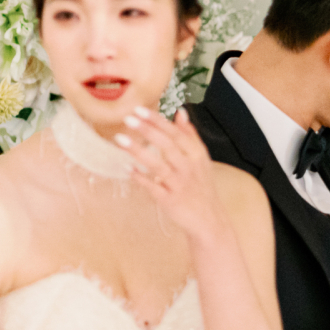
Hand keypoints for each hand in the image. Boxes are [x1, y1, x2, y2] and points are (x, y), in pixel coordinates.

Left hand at [116, 108, 225, 242]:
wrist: (209, 219)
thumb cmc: (201, 186)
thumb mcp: (201, 159)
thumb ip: (190, 135)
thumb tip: (180, 113)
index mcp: (196, 155)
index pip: (176, 133)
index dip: (157, 121)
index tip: (140, 110)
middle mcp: (189, 168)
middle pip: (167, 145)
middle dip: (147, 131)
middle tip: (128, 118)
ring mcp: (179, 185)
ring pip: (158, 165)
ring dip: (138, 151)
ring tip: (120, 139)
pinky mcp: (170, 201)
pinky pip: (153, 188)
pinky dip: (141, 178)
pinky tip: (127, 168)